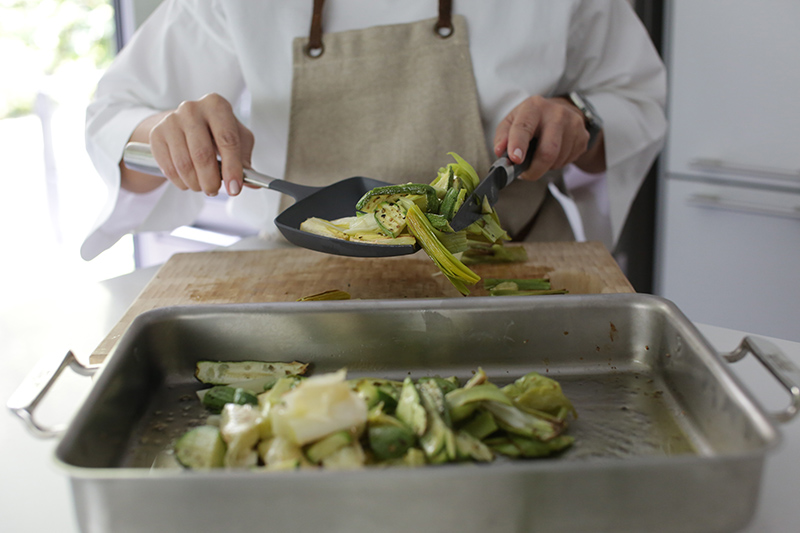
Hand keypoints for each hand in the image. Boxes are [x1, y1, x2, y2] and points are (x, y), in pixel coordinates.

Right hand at [124, 93, 253, 195]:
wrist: (186, 124)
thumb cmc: (217, 132)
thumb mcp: (238, 139)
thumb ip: (245, 161)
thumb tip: (253, 184)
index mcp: (217, 105)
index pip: (227, 140)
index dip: (232, 168)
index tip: (234, 189)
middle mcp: (192, 109)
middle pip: (202, 154)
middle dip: (211, 180)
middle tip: (215, 191)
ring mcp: (171, 120)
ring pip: (184, 164)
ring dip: (195, 183)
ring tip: (203, 186)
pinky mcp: (156, 134)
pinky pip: (168, 168)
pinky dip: (180, 182)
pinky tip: (188, 182)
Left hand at [493, 95, 599, 180]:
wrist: (561, 111)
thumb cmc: (531, 120)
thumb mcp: (512, 122)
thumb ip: (502, 137)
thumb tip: (499, 151)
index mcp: (534, 107)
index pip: (525, 127)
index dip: (518, 144)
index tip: (515, 159)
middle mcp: (556, 113)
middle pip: (548, 151)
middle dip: (535, 170)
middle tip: (526, 174)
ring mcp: (573, 124)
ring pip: (557, 160)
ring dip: (545, 166)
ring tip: (540, 155)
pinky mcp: (583, 136)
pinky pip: (568, 161)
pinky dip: (557, 164)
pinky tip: (554, 153)